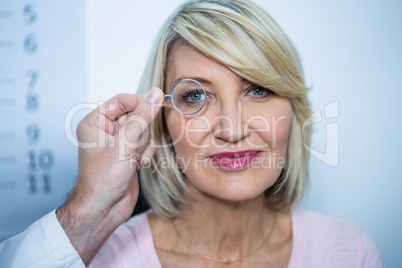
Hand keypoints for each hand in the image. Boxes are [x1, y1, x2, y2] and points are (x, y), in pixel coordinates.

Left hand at [56, 88, 163, 264]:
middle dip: (140, 132)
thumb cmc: (103, 179)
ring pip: (144, 131)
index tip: (159, 102)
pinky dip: (146, 154)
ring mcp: (120, 143)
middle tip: (133, 147)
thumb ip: (141, 117)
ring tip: (133, 159)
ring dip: (144, 146)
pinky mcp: (130, 154)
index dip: (140, 102)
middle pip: (136, 116)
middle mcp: (107, 130)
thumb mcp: (124, 144)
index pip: (122, 101)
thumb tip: (154, 95)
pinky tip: (137, 166)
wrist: (104, 209)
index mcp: (96, 122)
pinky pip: (146, 144)